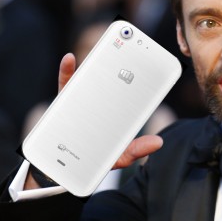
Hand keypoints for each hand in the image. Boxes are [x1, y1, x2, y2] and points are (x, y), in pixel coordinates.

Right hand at [25, 54, 162, 189]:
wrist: (63, 170)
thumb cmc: (94, 161)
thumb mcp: (119, 157)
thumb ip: (137, 150)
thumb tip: (159, 142)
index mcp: (117, 113)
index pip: (131, 96)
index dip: (142, 83)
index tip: (152, 71)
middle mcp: (101, 103)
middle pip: (112, 82)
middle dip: (122, 66)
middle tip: (133, 53)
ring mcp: (83, 101)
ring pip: (91, 79)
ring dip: (97, 62)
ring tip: (105, 50)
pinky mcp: (63, 104)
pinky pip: (65, 84)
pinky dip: (66, 70)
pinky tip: (71, 58)